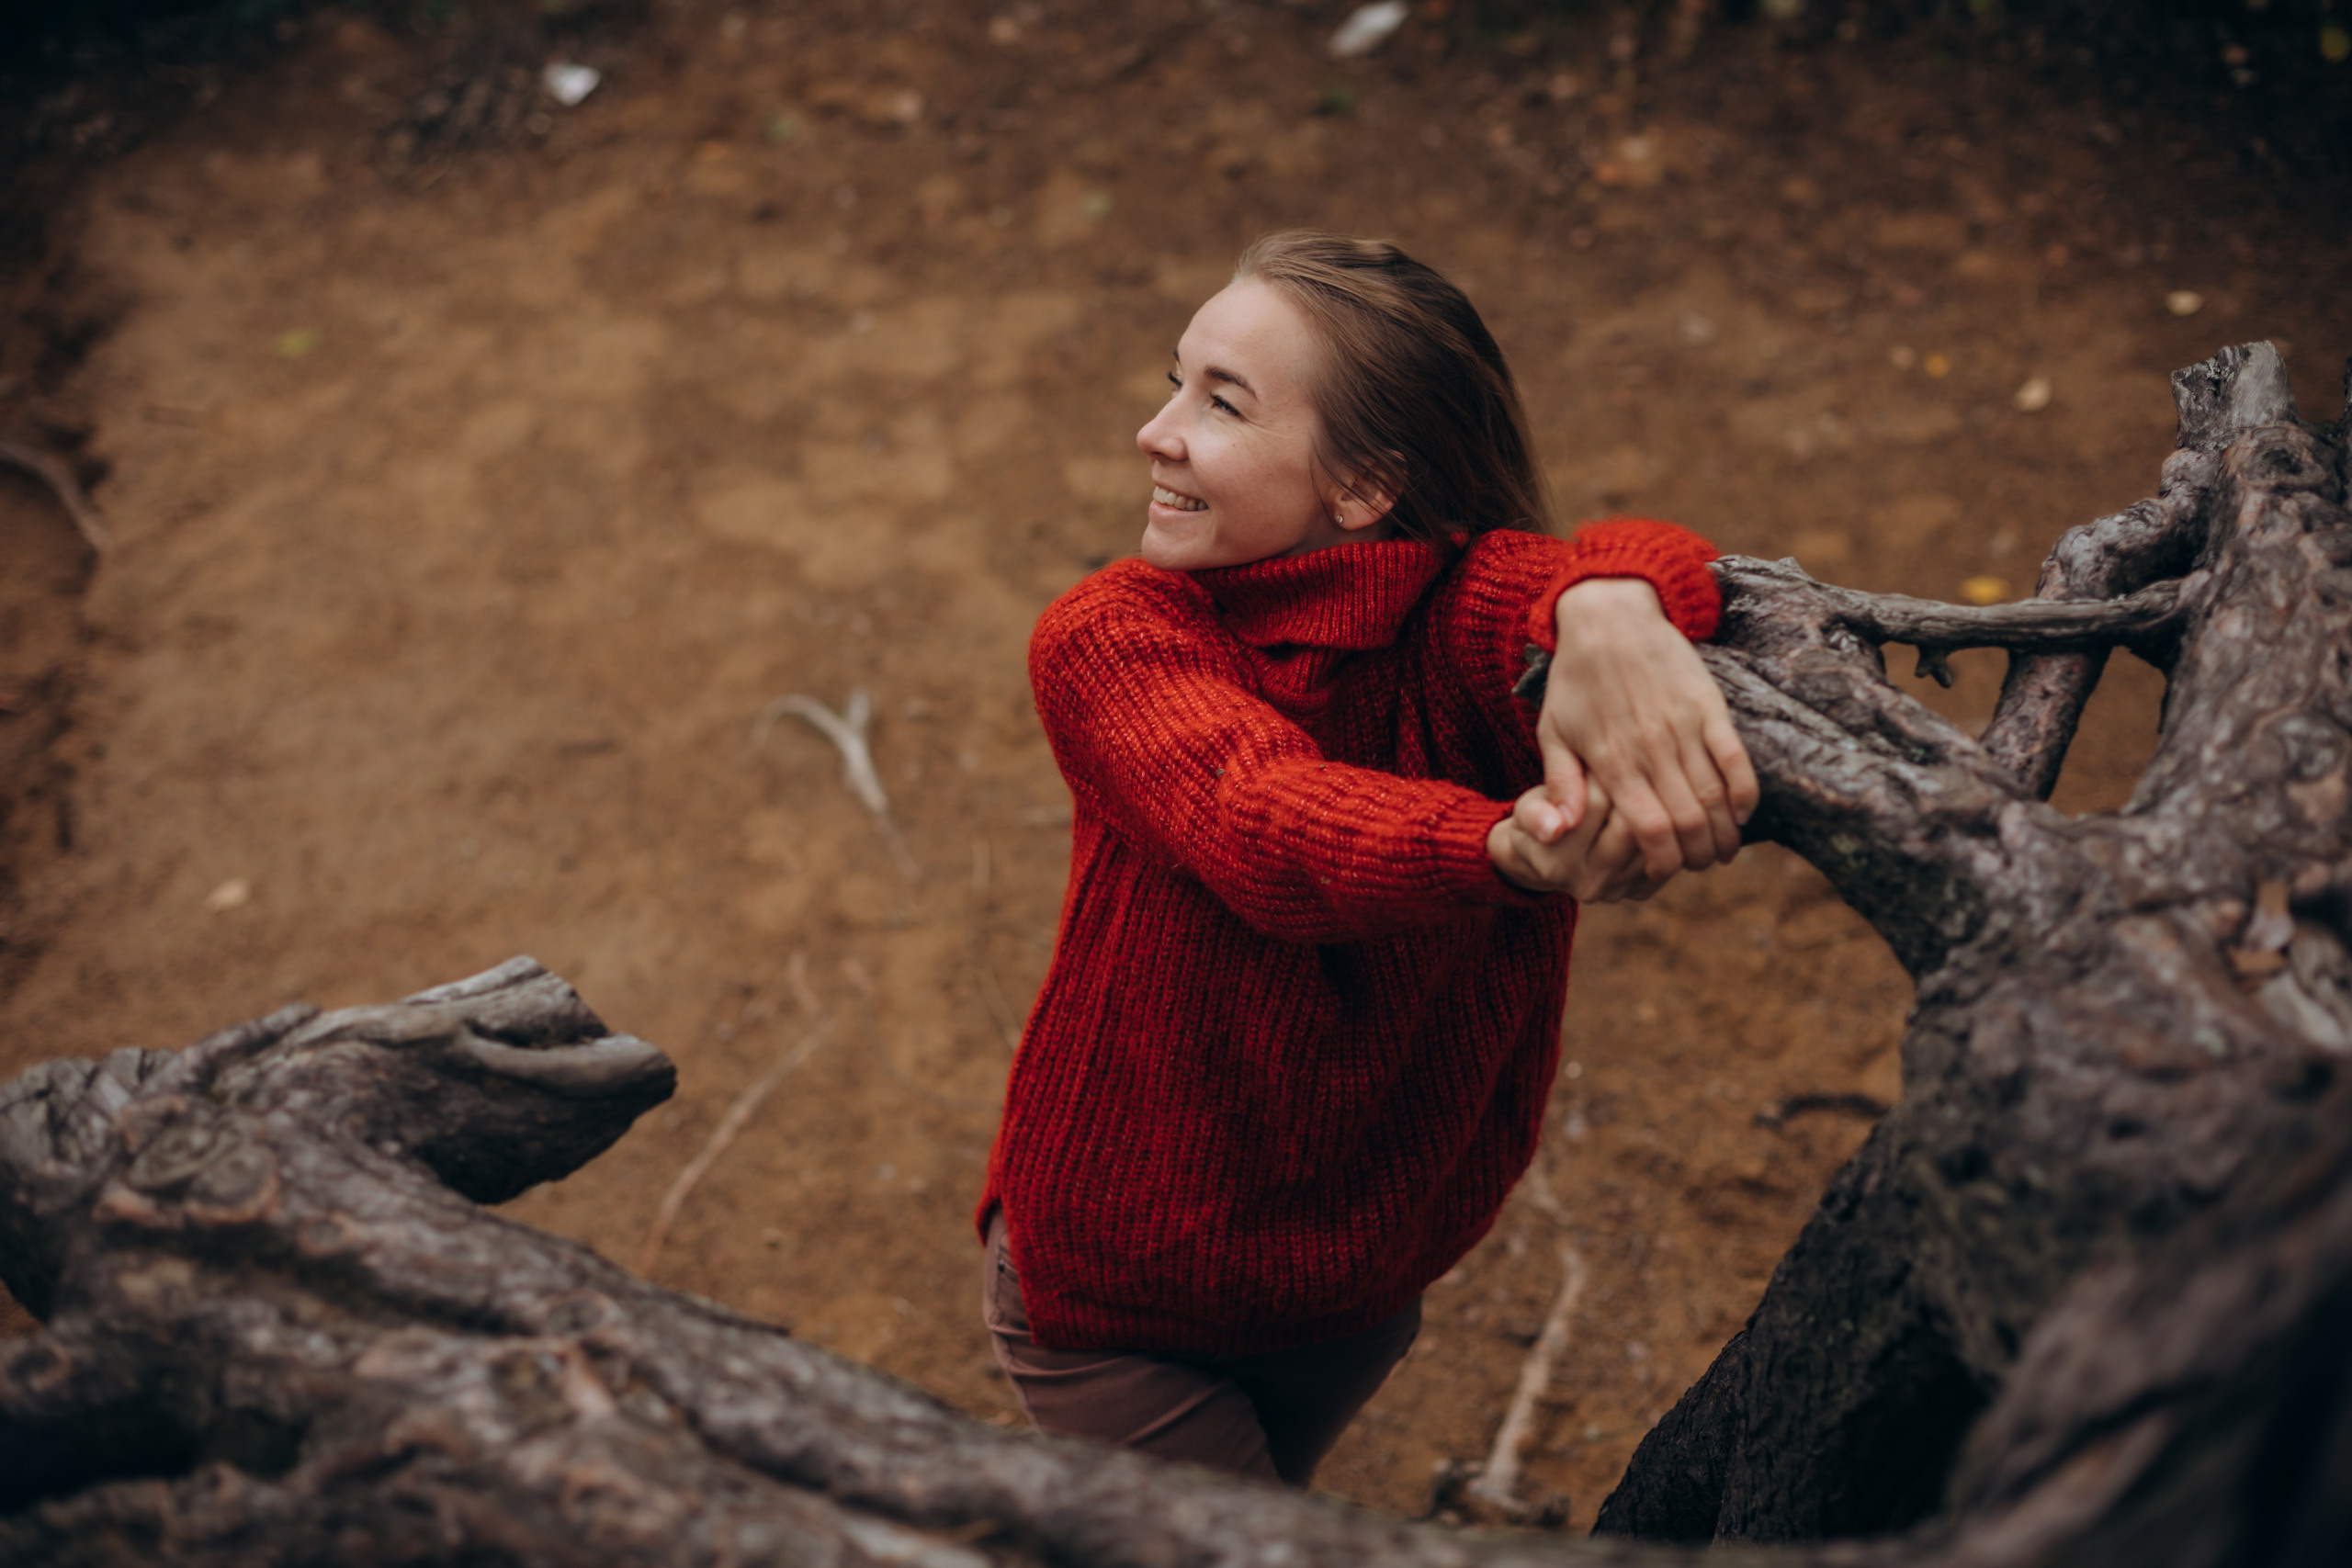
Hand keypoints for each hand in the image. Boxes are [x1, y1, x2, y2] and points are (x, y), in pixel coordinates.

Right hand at [1486, 779, 1666, 903]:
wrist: (1550, 858)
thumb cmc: (1542, 819)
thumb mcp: (1527, 811)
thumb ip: (1536, 815)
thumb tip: (1553, 828)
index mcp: (1556, 861)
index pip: (1595, 804)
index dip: (1603, 773)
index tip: (1600, 760)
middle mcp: (1588, 883)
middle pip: (1629, 825)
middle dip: (1632, 791)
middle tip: (1628, 772)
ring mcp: (1617, 890)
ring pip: (1655, 838)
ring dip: (1654, 808)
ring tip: (1639, 790)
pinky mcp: (1640, 892)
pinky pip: (1668, 852)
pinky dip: (1665, 829)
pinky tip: (1652, 811)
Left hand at [1539, 578, 1757, 881]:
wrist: (1609, 617)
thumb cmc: (1576, 681)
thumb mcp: (1553, 732)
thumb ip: (1559, 786)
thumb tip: (1556, 835)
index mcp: (1612, 760)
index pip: (1649, 828)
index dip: (1663, 861)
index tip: (1664, 873)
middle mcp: (1651, 748)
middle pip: (1689, 821)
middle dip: (1697, 855)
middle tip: (1699, 866)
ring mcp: (1684, 727)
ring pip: (1716, 796)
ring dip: (1725, 833)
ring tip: (1722, 851)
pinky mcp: (1709, 707)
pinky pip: (1736, 759)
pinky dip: (1744, 793)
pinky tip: (1741, 813)